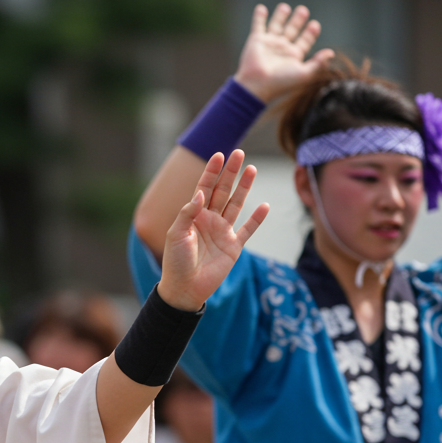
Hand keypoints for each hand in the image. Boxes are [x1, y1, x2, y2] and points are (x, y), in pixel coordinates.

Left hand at [158, 149, 269, 310]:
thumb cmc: (176, 261)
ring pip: (236, 205)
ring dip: (244, 188)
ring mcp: (223, 232)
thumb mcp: (176, 234)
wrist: (185, 288)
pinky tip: (265, 206)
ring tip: (252, 169)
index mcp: (193, 215)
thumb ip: (188, 212)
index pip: (204, 187)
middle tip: (239, 153)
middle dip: (230, 173)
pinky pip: (248, 230)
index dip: (212, 172)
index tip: (219, 155)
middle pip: (222, 191)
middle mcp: (209, 220)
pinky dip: (257, 219)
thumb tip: (201, 193)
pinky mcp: (233, 247)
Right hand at [234, 4, 334, 102]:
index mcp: (294, 56)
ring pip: (276, 25)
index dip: (310, 33)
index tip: (315, 24)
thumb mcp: (304, 74)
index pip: (305, 41)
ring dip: (280, 16)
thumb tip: (331, 53)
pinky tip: (261, 8)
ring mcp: (269, 43)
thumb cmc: (281, 82)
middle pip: (292, 30)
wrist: (257, 84)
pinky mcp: (256, 40)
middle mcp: (282, 48)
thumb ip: (318, 63)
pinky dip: (259, 17)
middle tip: (303, 10)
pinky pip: (258, 25)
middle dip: (297, 20)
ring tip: (285, 6)